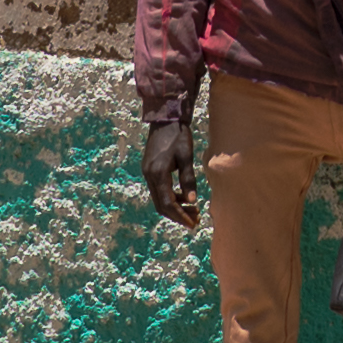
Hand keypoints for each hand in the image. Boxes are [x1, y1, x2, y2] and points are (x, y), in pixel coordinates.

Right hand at [142, 109, 202, 227]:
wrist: (165, 118)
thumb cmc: (178, 135)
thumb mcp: (186, 156)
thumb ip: (188, 179)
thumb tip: (192, 201)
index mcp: (158, 173)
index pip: (168, 203)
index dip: (180, 216)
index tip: (192, 224)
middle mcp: (149, 176)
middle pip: (161, 205)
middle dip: (178, 215)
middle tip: (195, 220)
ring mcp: (147, 173)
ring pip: (159, 199)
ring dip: (175, 207)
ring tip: (193, 210)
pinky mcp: (150, 170)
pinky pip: (159, 190)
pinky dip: (171, 197)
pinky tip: (184, 197)